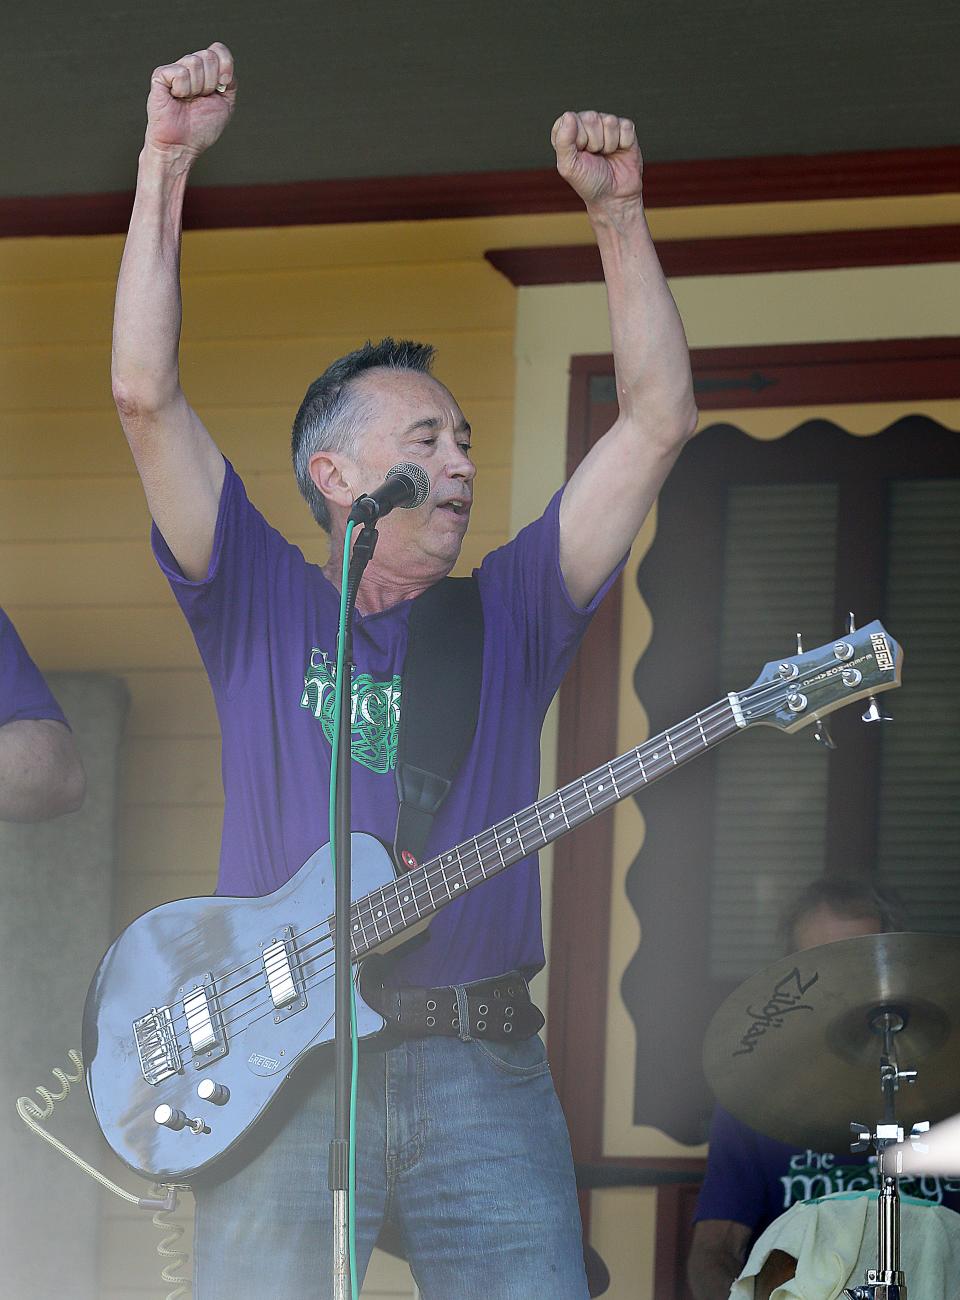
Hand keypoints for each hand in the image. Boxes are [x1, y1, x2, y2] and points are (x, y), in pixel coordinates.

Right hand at [145, 42, 236, 161]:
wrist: (182, 145)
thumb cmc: (201, 128)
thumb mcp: (225, 104)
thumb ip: (230, 81)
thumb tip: (224, 63)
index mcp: (206, 72)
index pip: (218, 50)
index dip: (225, 64)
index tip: (222, 85)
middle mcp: (190, 68)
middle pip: (209, 56)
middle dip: (210, 83)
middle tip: (200, 99)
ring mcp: (175, 70)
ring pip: (194, 63)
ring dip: (196, 89)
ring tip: (187, 101)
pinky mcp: (161, 75)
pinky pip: (180, 73)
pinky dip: (182, 90)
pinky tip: (175, 98)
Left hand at [551, 110, 641, 208]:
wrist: (614, 197)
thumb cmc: (589, 183)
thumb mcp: (569, 167)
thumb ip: (563, 141)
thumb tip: (569, 115)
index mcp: (569, 131)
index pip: (570, 119)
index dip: (576, 139)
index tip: (579, 155)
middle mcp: (587, 124)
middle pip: (591, 118)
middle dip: (594, 143)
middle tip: (595, 157)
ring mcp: (606, 125)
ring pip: (609, 121)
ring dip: (609, 145)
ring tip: (606, 156)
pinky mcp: (625, 129)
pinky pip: (625, 127)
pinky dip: (623, 143)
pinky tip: (619, 152)